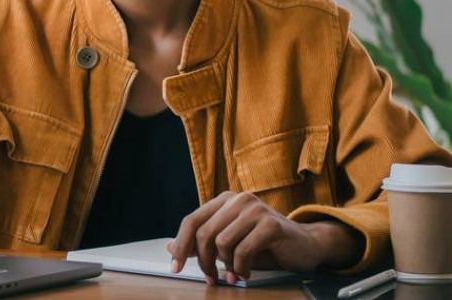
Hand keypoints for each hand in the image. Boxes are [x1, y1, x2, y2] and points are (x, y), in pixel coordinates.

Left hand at [166, 191, 360, 283]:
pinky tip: (245, 273)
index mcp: (224, 200)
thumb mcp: (229, 244)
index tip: (175, 268)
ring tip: (234, 274)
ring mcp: (254, 208)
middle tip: (210, 278)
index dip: (181, 245)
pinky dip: (241, 267)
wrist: (306, 245)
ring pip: (221, 242)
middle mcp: (238, 199)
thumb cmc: (266, 245)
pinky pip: (242, 250)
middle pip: (203, 232)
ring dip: (225, 266)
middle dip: (203, 261)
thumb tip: (170, 248)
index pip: (191, 221)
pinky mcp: (270, 223)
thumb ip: (202, 244)